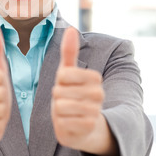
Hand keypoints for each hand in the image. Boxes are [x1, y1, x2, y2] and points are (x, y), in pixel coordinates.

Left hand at [51, 27, 106, 152]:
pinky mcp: (88, 127)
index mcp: (95, 78)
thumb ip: (69, 51)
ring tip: (68, 111)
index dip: (59, 81)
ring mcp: (95, 111)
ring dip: (58, 111)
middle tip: (66, 100)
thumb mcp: (69, 72)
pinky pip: (63, 122)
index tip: (66, 86)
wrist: (83, 126)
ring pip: (60, 106)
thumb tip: (71, 28)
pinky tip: (69, 122)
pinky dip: (61, 123)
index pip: (63, 74)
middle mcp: (99, 94)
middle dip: (57, 97)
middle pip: (60, 91)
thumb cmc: (73, 94)